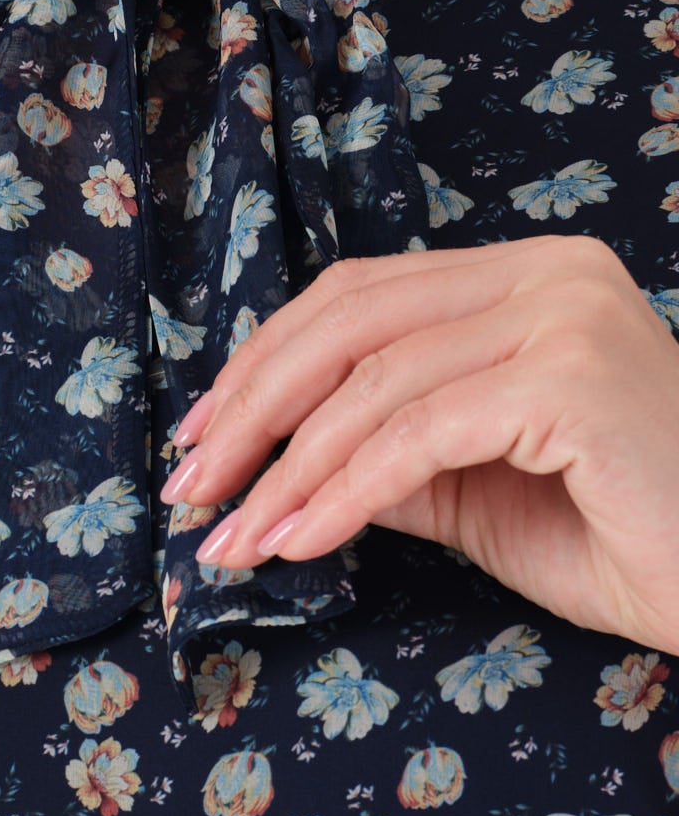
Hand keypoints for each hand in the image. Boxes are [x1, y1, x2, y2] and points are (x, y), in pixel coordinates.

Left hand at [160, 235, 678, 651]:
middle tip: (190, 485)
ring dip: (286, 471)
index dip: (266, 361)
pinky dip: (342, 495)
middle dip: (252, 408)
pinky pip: (416, 437)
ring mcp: (564, 314)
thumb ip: (385, 453)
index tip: (201, 434)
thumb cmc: (626, 538)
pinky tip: (297, 543)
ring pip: (373, 385)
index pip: (360, 296)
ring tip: (232, 538)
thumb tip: (276, 459)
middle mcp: (548, 272)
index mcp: (526, 276)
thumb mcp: (475, 488)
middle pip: (350, 321)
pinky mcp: (570, 377)